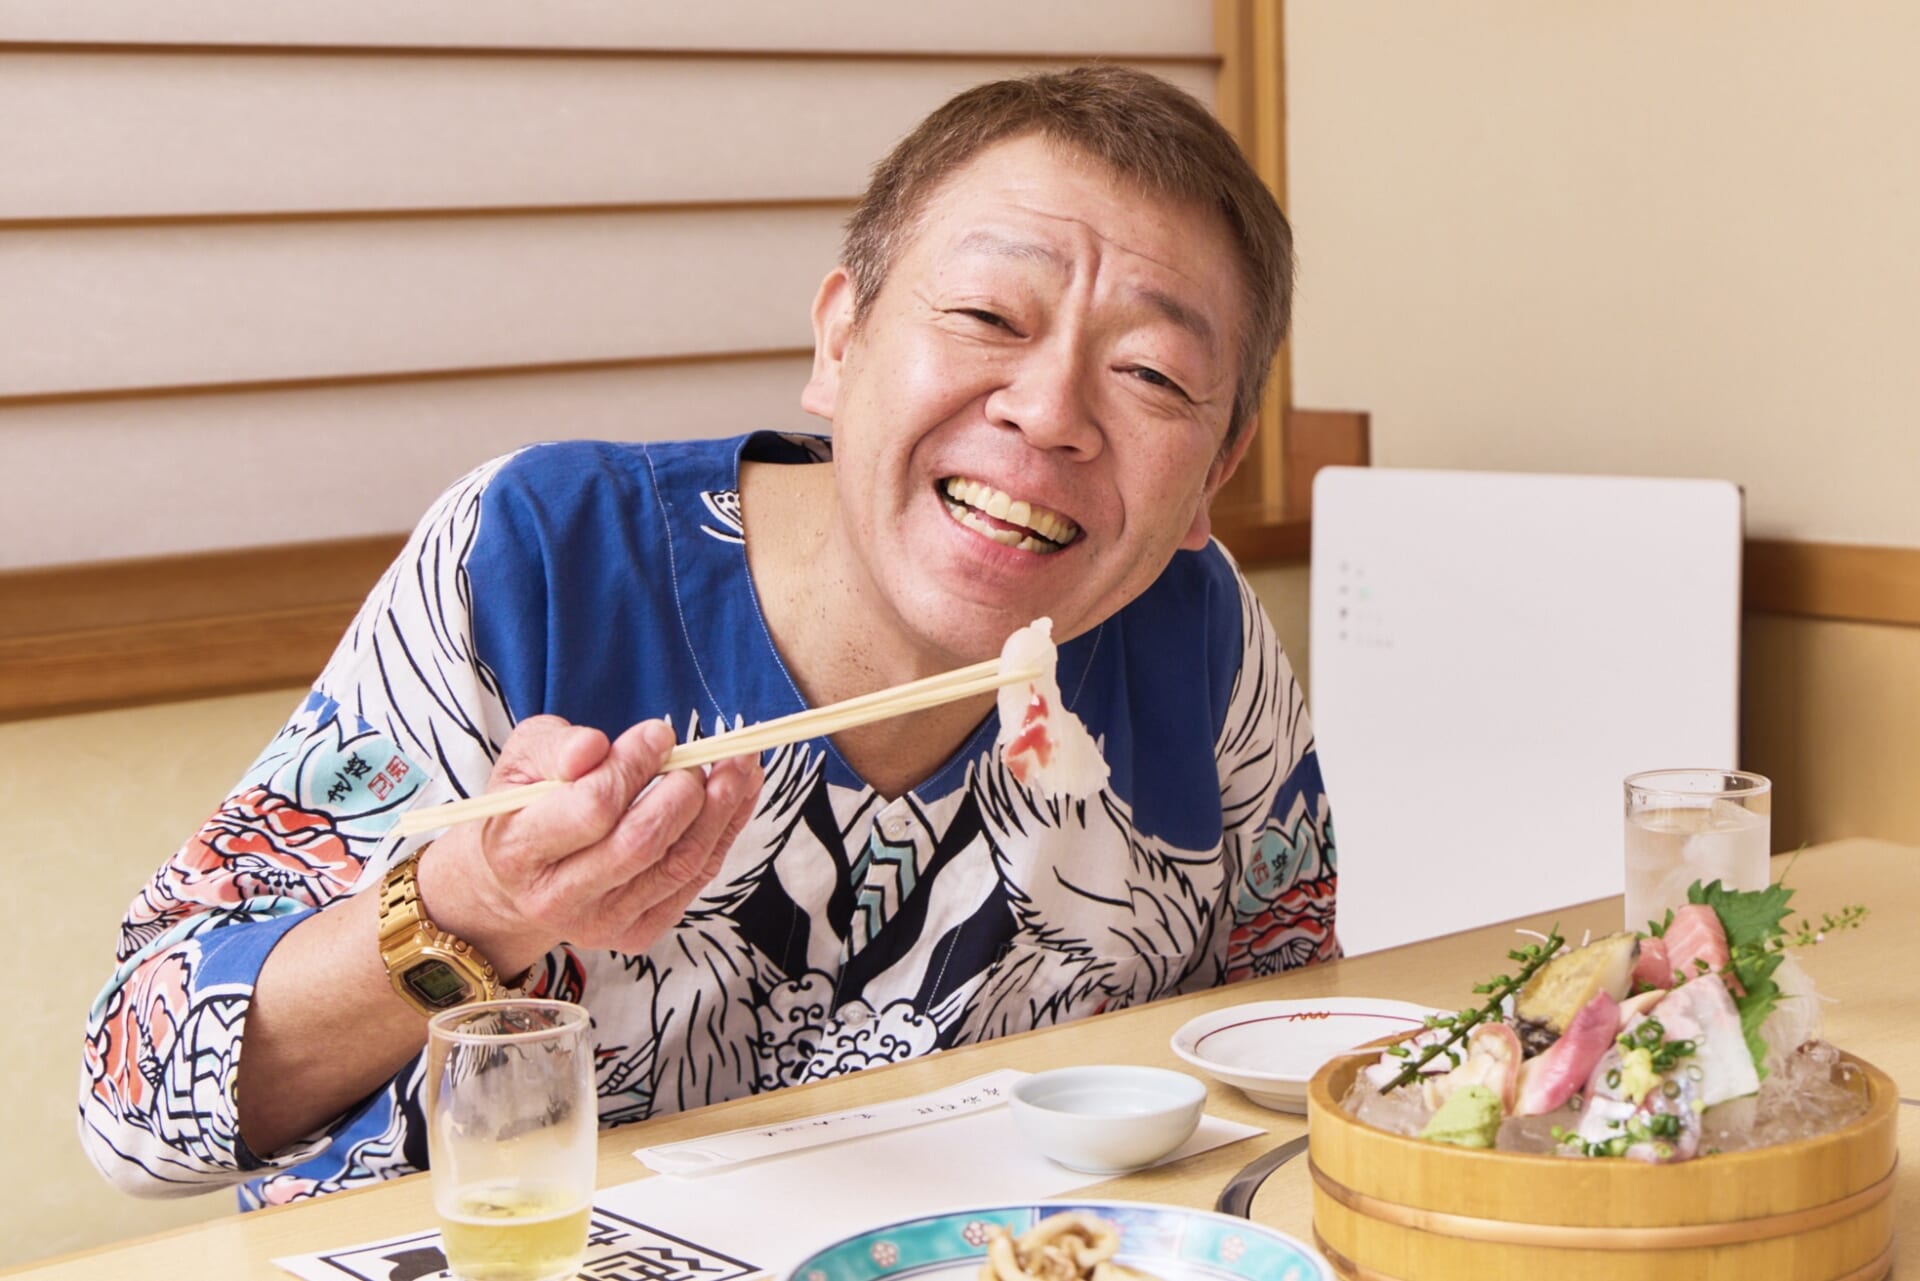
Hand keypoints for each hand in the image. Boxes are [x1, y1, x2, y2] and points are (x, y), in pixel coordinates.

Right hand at [416, 715, 762, 970]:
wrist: (515, 882)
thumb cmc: (526, 807)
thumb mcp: (521, 761)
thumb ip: (555, 747)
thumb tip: (594, 747)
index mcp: (519, 849)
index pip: (593, 807)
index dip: (635, 765)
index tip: (660, 733)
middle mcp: (558, 897)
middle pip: (642, 843)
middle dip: (683, 791)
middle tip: (698, 756)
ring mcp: (601, 923)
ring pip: (678, 865)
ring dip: (720, 809)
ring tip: (740, 765)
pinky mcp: (636, 934)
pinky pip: (693, 882)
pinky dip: (724, 833)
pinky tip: (737, 795)